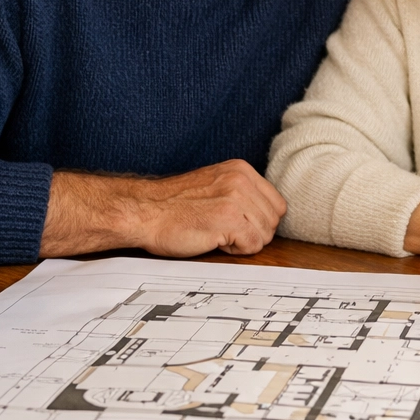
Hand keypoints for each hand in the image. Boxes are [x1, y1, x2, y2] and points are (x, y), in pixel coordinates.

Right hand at [41, 161, 286, 258]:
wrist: (143, 212)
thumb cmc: (174, 206)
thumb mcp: (216, 186)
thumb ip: (242, 194)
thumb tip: (267, 215)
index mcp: (241, 169)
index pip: (276, 204)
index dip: (259, 221)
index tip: (236, 224)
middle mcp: (241, 179)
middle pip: (274, 220)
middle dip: (254, 233)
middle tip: (223, 231)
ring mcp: (236, 197)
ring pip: (265, 234)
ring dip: (243, 242)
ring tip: (216, 233)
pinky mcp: (228, 218)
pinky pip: (252, 245)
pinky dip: (235, 250)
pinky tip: (213, 240)